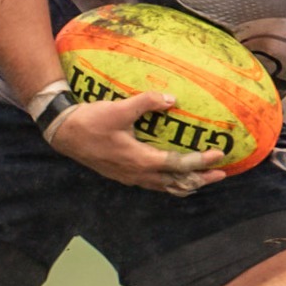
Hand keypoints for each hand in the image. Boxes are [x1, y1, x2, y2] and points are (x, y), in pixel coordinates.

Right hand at [49, 91, 227, 194]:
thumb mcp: (119, 108)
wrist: (63, 133)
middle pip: (176, 182)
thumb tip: (172, 98)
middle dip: (201, 179)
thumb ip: (146, 103)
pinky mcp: (124, 176)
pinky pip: (154, 185)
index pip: (178, 164)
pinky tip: (175, 179)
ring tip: (204, 180)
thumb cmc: (91, 121)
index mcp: (139, 160)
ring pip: (165, 187)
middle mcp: (138, 174)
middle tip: (222, 174)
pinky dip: (170, 185)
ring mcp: (130, 178)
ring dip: (187, 184)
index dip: (200, 161)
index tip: (218, 154)